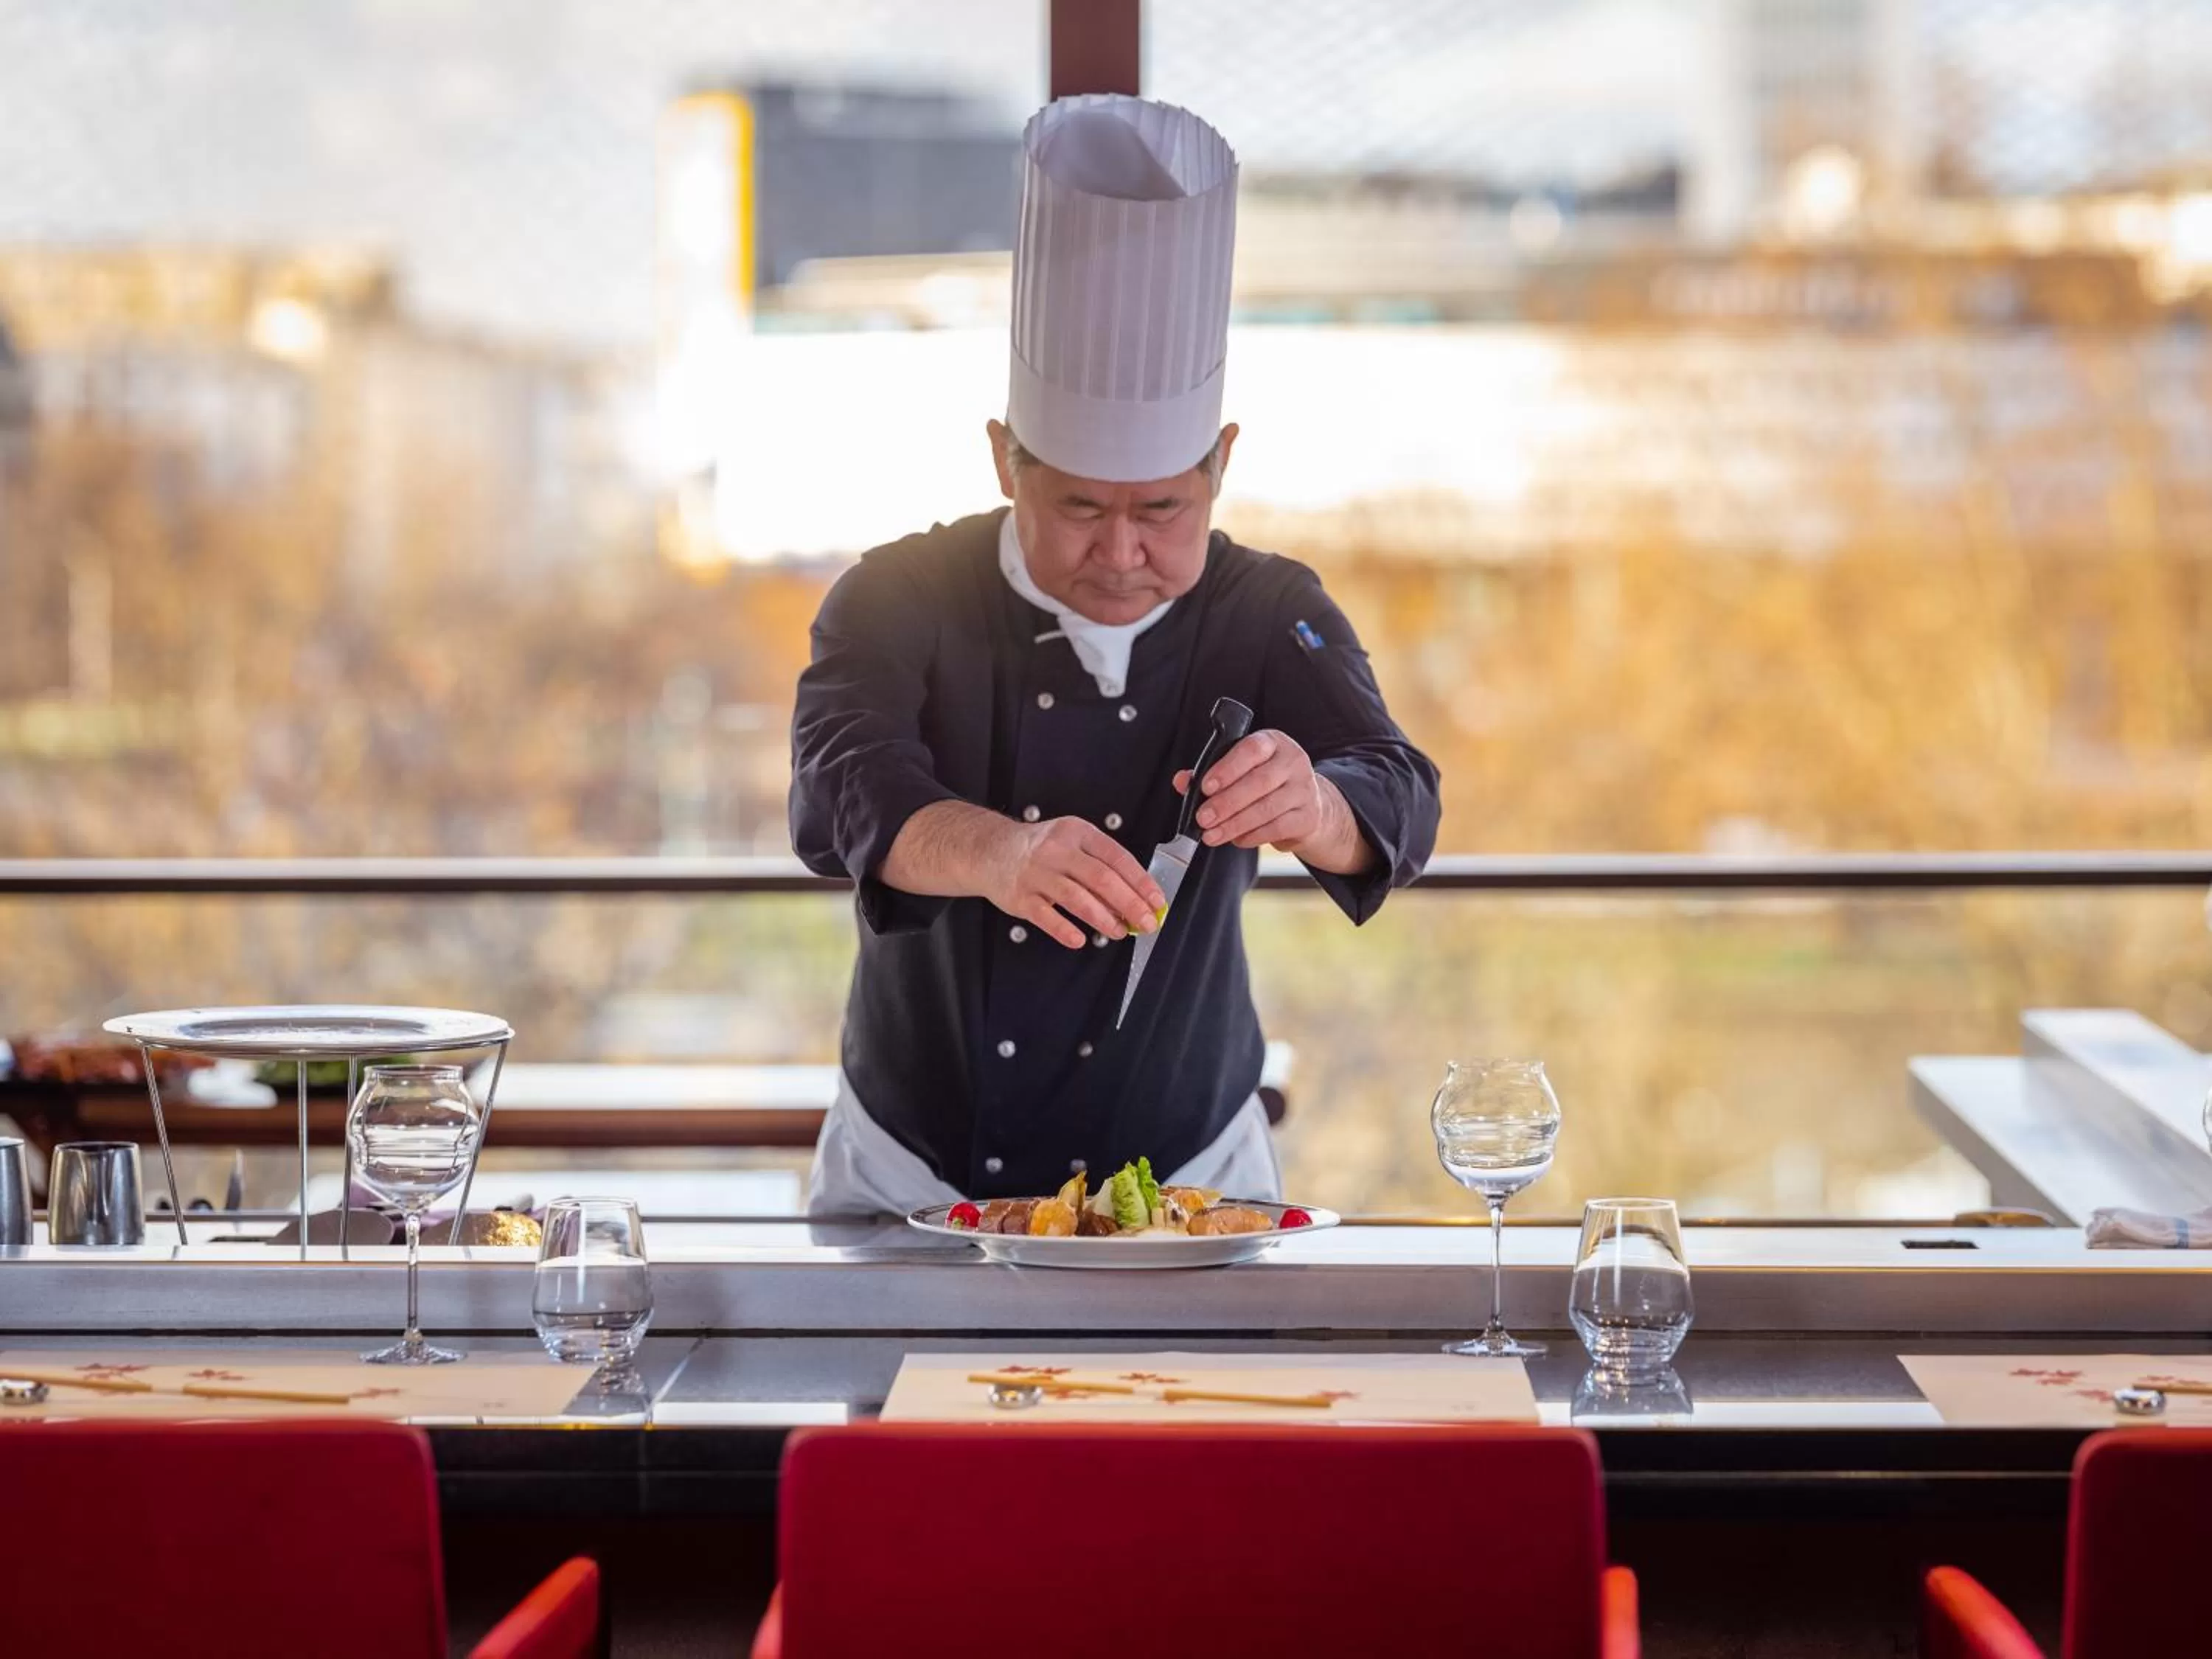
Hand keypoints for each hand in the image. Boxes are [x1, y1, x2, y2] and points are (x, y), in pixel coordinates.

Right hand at [986, 816, 1166, 949]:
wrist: (991, 851)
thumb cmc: (1040, 850)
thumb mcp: (1072, 844)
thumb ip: (1100, 867)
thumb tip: (1132, 900)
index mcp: (1077, 833)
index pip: (1116, 857)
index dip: (1140, 881)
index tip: (1156, 900)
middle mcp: (1057, 850)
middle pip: (1100, 878)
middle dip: (1129, 903)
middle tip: (1145, 922)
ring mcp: (1037, 873)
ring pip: (1076, 897)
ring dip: (1103, 918)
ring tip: (1119, 931)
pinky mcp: (1020, 897)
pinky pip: (1045, 916)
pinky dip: (1064, 930)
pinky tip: (1079, 939)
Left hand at [1175, 730, 1371, 872]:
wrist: (1308, 804)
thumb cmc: (1264, 783)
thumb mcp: (1240, 769)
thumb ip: (1210, 773)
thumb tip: (1182, 781)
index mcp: (1273, 742)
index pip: (1251, 749)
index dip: (1227, 768)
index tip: (1205, 787)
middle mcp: (1293, 761)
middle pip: (1259, 782)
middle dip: (1226, 803)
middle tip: (1203, 818)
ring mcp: (1304, 789)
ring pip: (1266, 808)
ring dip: (1234, 824)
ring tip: (1211, 835)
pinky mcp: (1308, 816)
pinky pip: (1276, 828)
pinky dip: (1251, 836)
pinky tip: (1236, 839)